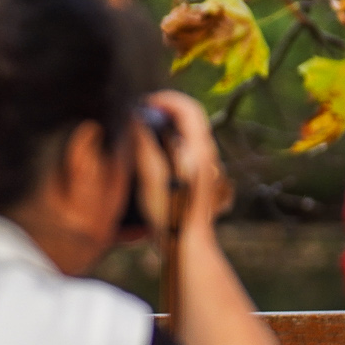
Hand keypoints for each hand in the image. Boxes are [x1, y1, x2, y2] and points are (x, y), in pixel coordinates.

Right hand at [141, 90, 229, 239]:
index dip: (166, 99)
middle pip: (190, 119)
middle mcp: (207, 155)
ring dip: (167, 127)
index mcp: (198, 149)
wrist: (188, 245)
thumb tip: (136, 119)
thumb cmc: (169, 212)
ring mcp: (207, 167)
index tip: (144, 103)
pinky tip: (153, 157)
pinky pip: (188, 149)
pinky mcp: (202, 178)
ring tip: (143, 134)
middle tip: (141, 115)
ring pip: (189, 134)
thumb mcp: (150, 176)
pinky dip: (171, 143)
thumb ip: (144, 145)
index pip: (188, 108)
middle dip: (165, 111)